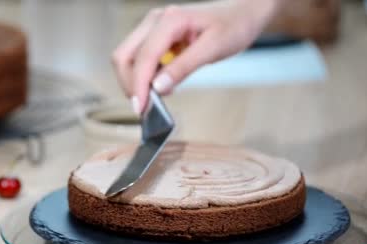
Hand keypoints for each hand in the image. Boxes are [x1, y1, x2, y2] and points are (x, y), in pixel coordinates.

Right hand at [112, 0, 283, 113]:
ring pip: (128, 58)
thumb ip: (184, 67)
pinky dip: (144, 76)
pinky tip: (161, 85)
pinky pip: (139, 59)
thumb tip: (158, 87)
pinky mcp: (155, 36)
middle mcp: (155, 21)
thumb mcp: (213, 48)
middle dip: (130, 84)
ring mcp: (153, 28)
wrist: (243, 12)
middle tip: (145, 107)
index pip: (143, 57)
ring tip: (156, 97)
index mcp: (169, 20)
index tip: (141, 109)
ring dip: (135, 81)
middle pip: (124, 56)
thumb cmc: (233, 25)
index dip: (139, 85)